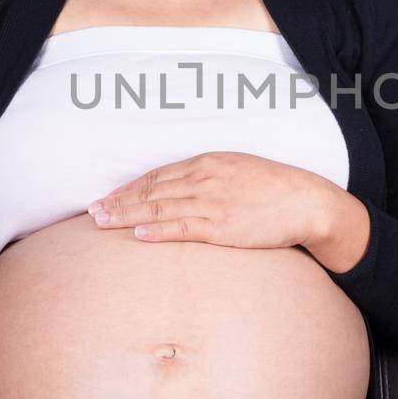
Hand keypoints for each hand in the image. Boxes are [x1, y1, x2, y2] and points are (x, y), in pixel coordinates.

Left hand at [86, 151, 332, 248]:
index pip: (157, 175)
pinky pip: (183, 228)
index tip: (107, 197)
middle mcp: (205, 178)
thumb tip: (184, 190)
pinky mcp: (222, 226)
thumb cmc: (275, 189)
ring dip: (126, 216)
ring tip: (101, 222)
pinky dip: (158, 231)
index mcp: (208, 163)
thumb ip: (210, 178)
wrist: (306, 201)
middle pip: (151, 190)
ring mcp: (212, 201)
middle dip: (118, 201)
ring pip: (159, 208)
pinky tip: (138, 235)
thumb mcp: (238, 171)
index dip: (129, 187)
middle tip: (91, 211)